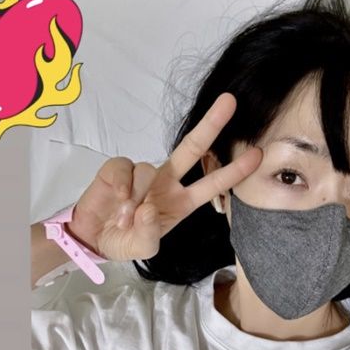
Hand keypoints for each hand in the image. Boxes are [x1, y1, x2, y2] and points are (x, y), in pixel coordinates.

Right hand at [67, 93, 262, 261]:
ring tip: (124, 220)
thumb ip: (148, 234)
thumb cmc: (123, 241)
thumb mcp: (142, 248)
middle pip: (192, 148)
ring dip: (137, 197)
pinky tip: (117, 201)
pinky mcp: (118, 169)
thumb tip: (149, 209)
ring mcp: (143, 174)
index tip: (257, 155)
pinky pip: (125, 168)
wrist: (92, 237)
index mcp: (181, 202)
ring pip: (148, 170)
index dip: (234, 171)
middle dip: (211, 124)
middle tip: (230, 101)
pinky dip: (122, 186)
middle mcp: (166, 182)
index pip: (212, 183)